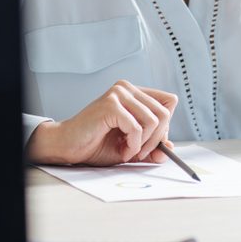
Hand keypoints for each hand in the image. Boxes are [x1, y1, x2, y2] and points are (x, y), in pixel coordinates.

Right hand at [26, 80, 177, 165]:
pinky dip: (133, 145)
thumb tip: (171, 148)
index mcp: (134, 92)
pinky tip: (121, 150)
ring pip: (154, 120)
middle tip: (141, 153)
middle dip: (157, 139)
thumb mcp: (132, 147)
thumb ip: (152, 148)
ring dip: (144, 144)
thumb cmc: (97, 144)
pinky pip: (136, 128)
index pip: (169, 101)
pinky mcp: (110, 104)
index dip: (165, 125)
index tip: (152, 142)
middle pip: (165, 112)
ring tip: (128, 151)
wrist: (69, 146)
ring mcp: (118, 93)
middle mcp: (127, 88)